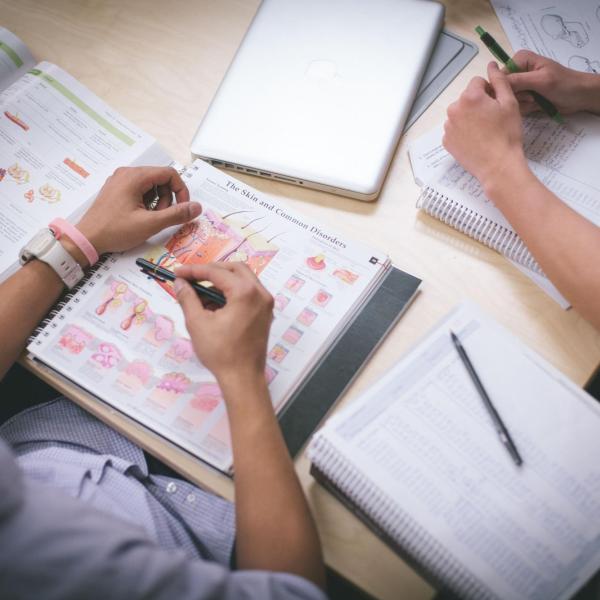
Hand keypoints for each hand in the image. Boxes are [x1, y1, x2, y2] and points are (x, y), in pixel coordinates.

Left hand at [75, 166, 200, 258]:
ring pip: (151, 186)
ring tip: (150, 219)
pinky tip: (140, 218)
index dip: (181, 190)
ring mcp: (120, 181)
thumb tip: (197, 207)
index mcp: (135, 177)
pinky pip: (139, 191)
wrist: (87, 239)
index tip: (183, 208)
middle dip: (168, 199)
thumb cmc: (115, 230)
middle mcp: (127, 174)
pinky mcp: (116, 191)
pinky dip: (146, 203)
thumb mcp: (150, 224)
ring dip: (157, 202)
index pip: (169, 173)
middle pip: (160, 179)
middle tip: (162, 217)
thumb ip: (176, 214)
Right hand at [174, 262, 273, 387]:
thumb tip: (179, 283)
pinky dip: (232, 293)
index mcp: (245, 292)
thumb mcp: (197, 323)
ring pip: (243, 279)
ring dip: (222, 282)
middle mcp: (260, 293)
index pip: (216, 272)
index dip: (194, 270)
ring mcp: (265, 303)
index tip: (178, 273)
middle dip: (212, 271)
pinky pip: (249, 293)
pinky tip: (215, 305)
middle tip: (192, 278)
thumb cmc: (220, 352)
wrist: (243, 377)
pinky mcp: (265, 313)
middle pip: (235, 269)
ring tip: (201, 295)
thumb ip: (187, 298)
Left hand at [443, 62, 526, 189]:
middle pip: (467, 98)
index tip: (496, 104)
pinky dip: (463, 131)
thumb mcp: (509, 103)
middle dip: (478, 104)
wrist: (498, 166)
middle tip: (492, 119)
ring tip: (484, 131)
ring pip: (460, 114)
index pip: (477, 83)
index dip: (489, 91)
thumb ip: (499, 80)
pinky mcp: (446, 141)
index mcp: (469, 97)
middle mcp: (454, 110)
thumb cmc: (507, 135)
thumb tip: (491, 65)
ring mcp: (448, 127)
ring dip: (470, 117)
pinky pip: (454, 129)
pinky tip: (476, 140)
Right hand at [507, 50, 599, 114]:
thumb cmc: (563, 84)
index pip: (499, 77)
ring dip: (523, 104)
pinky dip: (526, 108)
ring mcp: (520, 86)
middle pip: (502, 90)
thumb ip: (517, 80)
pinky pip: (515, 106)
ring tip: (537, 100)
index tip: (521, 92)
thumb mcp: (540, 80)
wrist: (579, 96)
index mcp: (520, 60)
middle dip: (517, 97)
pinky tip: (537, 105)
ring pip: (508, 100)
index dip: (505, 88)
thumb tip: (494, 82)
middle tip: (532, 97)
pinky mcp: (524, 97)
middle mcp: (517, 72)